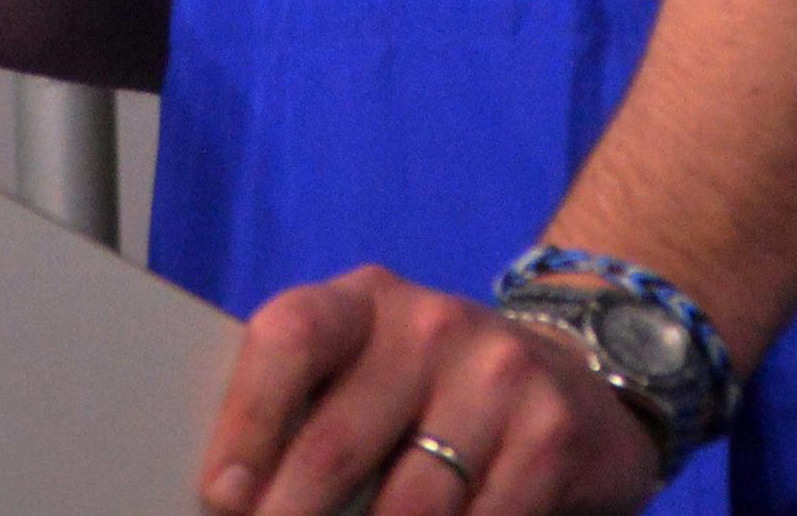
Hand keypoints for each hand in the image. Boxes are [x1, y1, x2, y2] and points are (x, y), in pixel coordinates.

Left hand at [197, 270, 661, 515]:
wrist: (575, 378)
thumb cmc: (433, 390)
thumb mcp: (372, 373)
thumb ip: (311, 415)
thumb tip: (233, 497)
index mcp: (365, 301)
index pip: (290, 337)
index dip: (246, 421)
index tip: (221, 498)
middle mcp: (430, 323)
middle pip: (335, 442)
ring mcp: (496, 374)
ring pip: (406, 507)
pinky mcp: (549, 433)